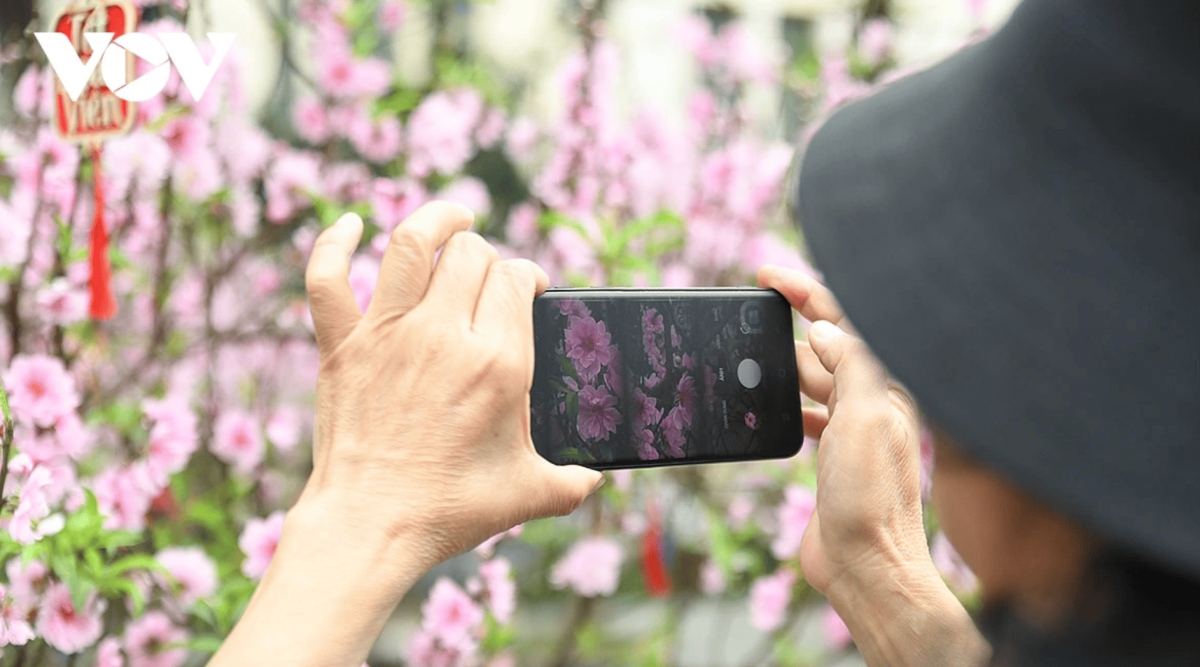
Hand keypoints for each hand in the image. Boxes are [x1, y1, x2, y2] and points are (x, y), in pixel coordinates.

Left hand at [302, 203, 602, 566]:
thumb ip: (571, 482)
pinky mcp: (342, 346)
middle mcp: (443, 335)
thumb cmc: (449, 511)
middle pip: (471, 254)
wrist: (370, 527)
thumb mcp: (527, 495)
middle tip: (488, 279)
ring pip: (411, 244)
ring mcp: (388, 335)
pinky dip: (334, 243)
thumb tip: (595, 480)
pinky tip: (350, 225)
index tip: (528, 291)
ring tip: (452, 216)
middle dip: (487, 256)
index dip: (527, 276)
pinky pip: (326, 277)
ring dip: (435, 219)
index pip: (517, 279)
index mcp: (498, 363)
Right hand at [759, 265, 986, 666]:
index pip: (843, 322)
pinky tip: (764, 404)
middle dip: (790, 321)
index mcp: (884, 387)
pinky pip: (805, 415)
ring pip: (811, 380)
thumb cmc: (871, 498)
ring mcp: (851, 430)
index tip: (768, 275)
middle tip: (750, 303)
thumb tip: (824, 327)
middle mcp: (870, 403)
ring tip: (747, 349)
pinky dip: (784, 404)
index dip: (806, 292)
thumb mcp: (864, 419)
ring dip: (783, 362)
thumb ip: (849, 365)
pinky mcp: (832, 457)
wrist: (867, 567)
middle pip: (826, 345)